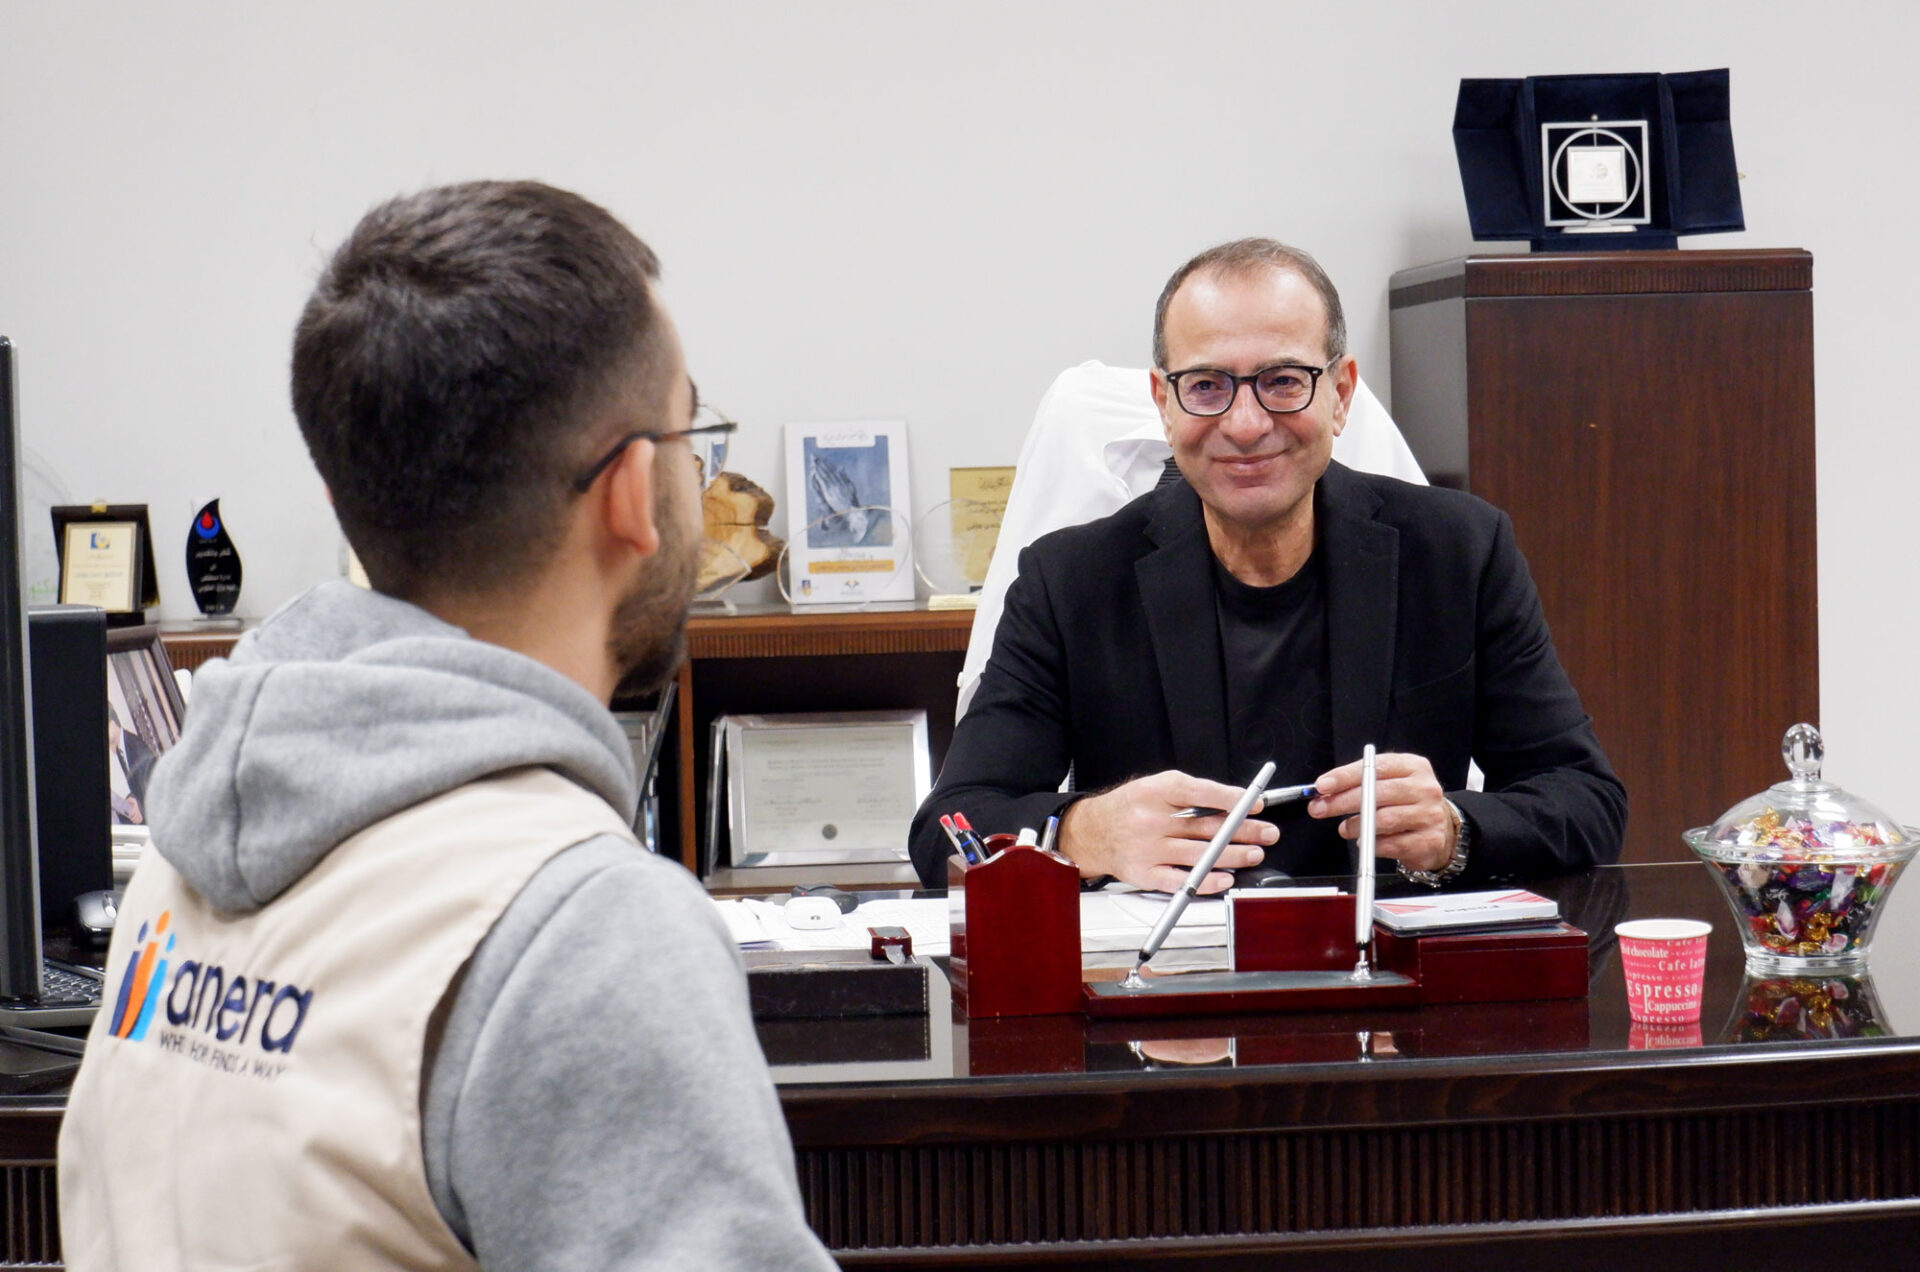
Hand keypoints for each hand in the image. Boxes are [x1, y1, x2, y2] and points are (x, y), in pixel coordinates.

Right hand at [1058, 770, 1275, 893]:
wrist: (1092, 832)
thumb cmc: (1130, 808)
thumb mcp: (1155, 786)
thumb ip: (1190, 793)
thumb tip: (1232, 803)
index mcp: (1155, 792)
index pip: (1202, 793)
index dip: (1234, 799)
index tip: (1256, 803)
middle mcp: (1151, 820)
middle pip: (1207, 826)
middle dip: (1244, 830)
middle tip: (1267, 833)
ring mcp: (1148, 849)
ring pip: (1200, 854)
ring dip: (1233, 856)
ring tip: (1254, 853)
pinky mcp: (1145, 873)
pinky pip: (1181, 880)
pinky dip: (1206, 881)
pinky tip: (1224, 878)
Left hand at [1309, 752, 1454, 872]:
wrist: (1440, 829)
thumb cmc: (1406, 802)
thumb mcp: (1388, 782)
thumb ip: (1359, 782)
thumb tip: (1324, 790)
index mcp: (1413, 767)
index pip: (1375, 767)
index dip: (1345, 776)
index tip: (1322, 785)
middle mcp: (1425, 788)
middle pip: (1377, 793)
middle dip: (1342, 801)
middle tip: (1320, 809)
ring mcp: (1429, 815)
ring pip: (1384, 820)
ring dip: (1356, 826)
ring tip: (1344, 829)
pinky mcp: (1429, 840)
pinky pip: (1392, 844)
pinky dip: (1372, 844)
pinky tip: (1365, 841)